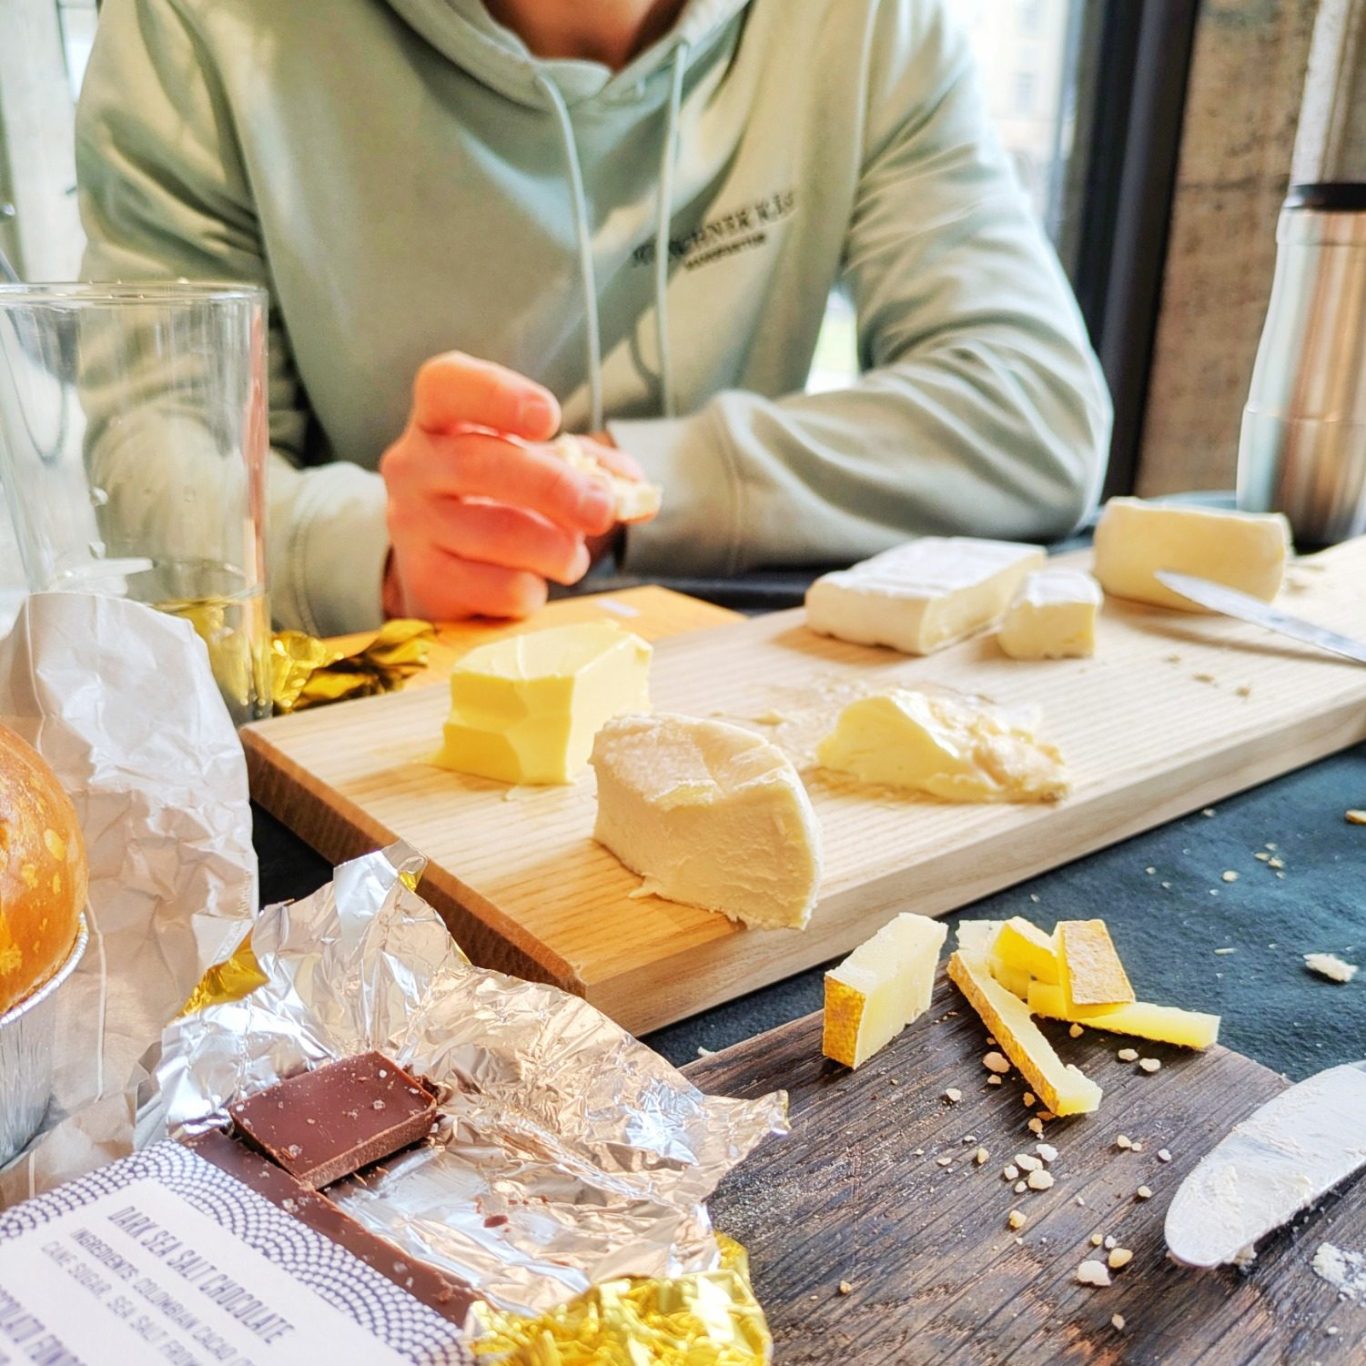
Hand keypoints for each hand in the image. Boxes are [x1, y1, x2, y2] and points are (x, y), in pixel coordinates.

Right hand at [380, 353, 625, 619]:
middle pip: (479, 464)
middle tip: (601, 510)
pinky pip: (495, 586)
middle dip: (554, 488)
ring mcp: (411, 523)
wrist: (445, 563)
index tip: (549, 418)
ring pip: (495, 533)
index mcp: (439, 418)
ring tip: (572, 558)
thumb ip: (592, 469)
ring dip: (555, 549)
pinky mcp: (425, 580)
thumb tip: (639, 493)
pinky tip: (532, 583)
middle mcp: (412, 464)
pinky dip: (532, 589)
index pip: (446, 385)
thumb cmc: (499, 498)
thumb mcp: (541, 466)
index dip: (497, 396)